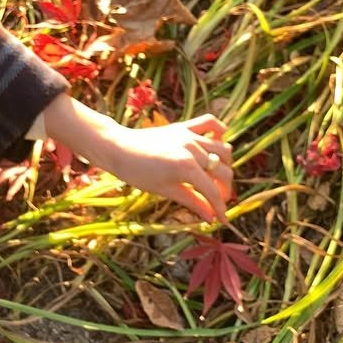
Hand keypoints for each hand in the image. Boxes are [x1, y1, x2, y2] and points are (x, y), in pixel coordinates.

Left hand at [103, 114, 233, 223]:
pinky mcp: (184, 126)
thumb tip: (210, 218)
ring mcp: (189, 135)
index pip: (213, 191)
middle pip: (223, 171)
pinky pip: (210, 122)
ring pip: (223, 149)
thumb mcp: (165, 190)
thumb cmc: (136, 172)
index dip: (220, 208)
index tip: (222, 220)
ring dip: (224, 165)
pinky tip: (218, 142)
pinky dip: (219, 131)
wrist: (117, 148)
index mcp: (186, 167)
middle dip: (224, 189)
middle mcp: (192, 149)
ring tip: (215, 177)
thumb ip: (192, 202)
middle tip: (217, 201)